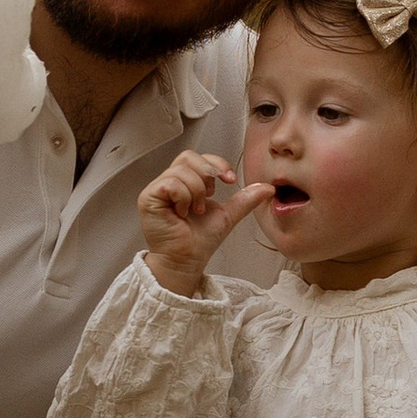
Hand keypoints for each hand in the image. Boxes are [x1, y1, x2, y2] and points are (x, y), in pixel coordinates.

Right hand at [138, 150, 276, 296]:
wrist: (188, 261)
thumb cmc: (200, 241)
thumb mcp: (227, 214)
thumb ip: (245, 198)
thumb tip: (268, 188)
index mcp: (185, 182)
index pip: (198, 157)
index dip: (216, 163)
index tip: (229, 180)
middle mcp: (169, 183)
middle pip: (188, 156)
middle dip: (207, 174)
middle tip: (211, 196)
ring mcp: (156, 189)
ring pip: (182, 171)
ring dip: (196, 192)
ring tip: (194, 211)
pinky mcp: (148, 198)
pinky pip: (170, 184)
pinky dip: (183, 197)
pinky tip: (182, 213)